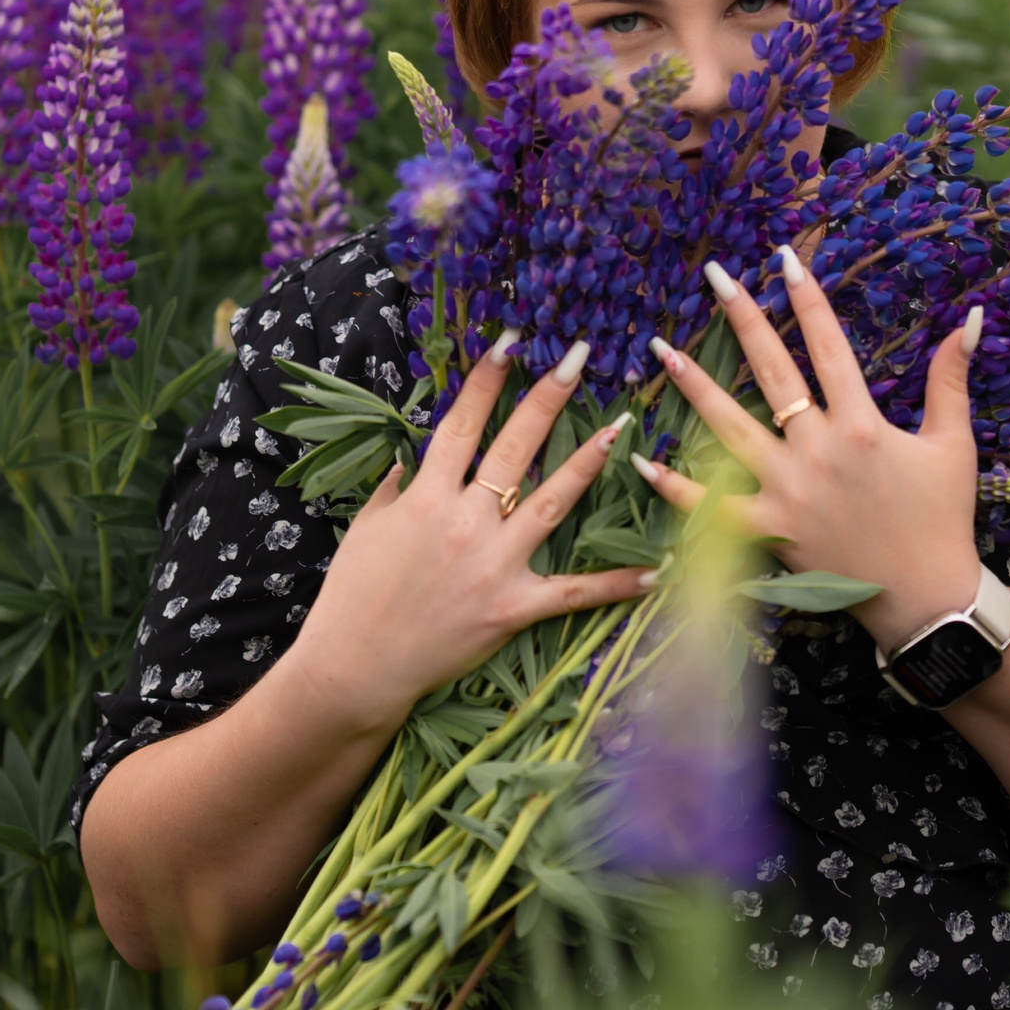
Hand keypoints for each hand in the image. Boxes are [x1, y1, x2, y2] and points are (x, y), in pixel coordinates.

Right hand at [287, 336, 653, 732]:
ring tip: (621, 427)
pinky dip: (615, 583)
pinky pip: (572, 593)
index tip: (512, 342)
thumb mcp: (367, 527)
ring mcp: (494, 564)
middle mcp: (465, 522)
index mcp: (426, 496)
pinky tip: (657, 571)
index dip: (488, 380)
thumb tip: (413, 462)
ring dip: (587, 462)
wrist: (355, 667)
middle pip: (514, 447)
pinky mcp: (512, 607)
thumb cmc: (353, 595)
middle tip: (578, 356)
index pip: (462, 424)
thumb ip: (396, 489)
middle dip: (547, 397)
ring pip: (552, 502)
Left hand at [636, 247, 985, 646]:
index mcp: (862, 425)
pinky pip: (713, 507)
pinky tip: (643, 459)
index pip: (828, 346)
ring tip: (662, 350)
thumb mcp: (953, 444)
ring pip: (730, 430)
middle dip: (743, 319)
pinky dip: (677, 487)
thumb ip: (951, 379)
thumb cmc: (943, 519)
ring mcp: (788, 492)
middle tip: (715, 277)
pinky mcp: (770, 530)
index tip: (785, 259)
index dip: (807, 299)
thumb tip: (971, 318)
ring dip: (695, 387)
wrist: (926, 599)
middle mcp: (818, 452)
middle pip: (773, 373)